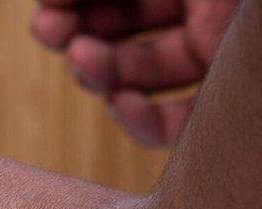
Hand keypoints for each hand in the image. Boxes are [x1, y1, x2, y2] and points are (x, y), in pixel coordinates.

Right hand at [32, 0, 238, 145]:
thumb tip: (46, 3)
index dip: (75, 3)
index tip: (46, 4)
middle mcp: (207, 17)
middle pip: (121, 37)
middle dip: (74, 37)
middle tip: (48, 30)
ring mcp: (217, 62)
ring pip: (138, 82)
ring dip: (97, 74)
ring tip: (79, 57)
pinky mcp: (229, 109)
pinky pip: (175, 130)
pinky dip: (140, 124)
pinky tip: (119, 102)